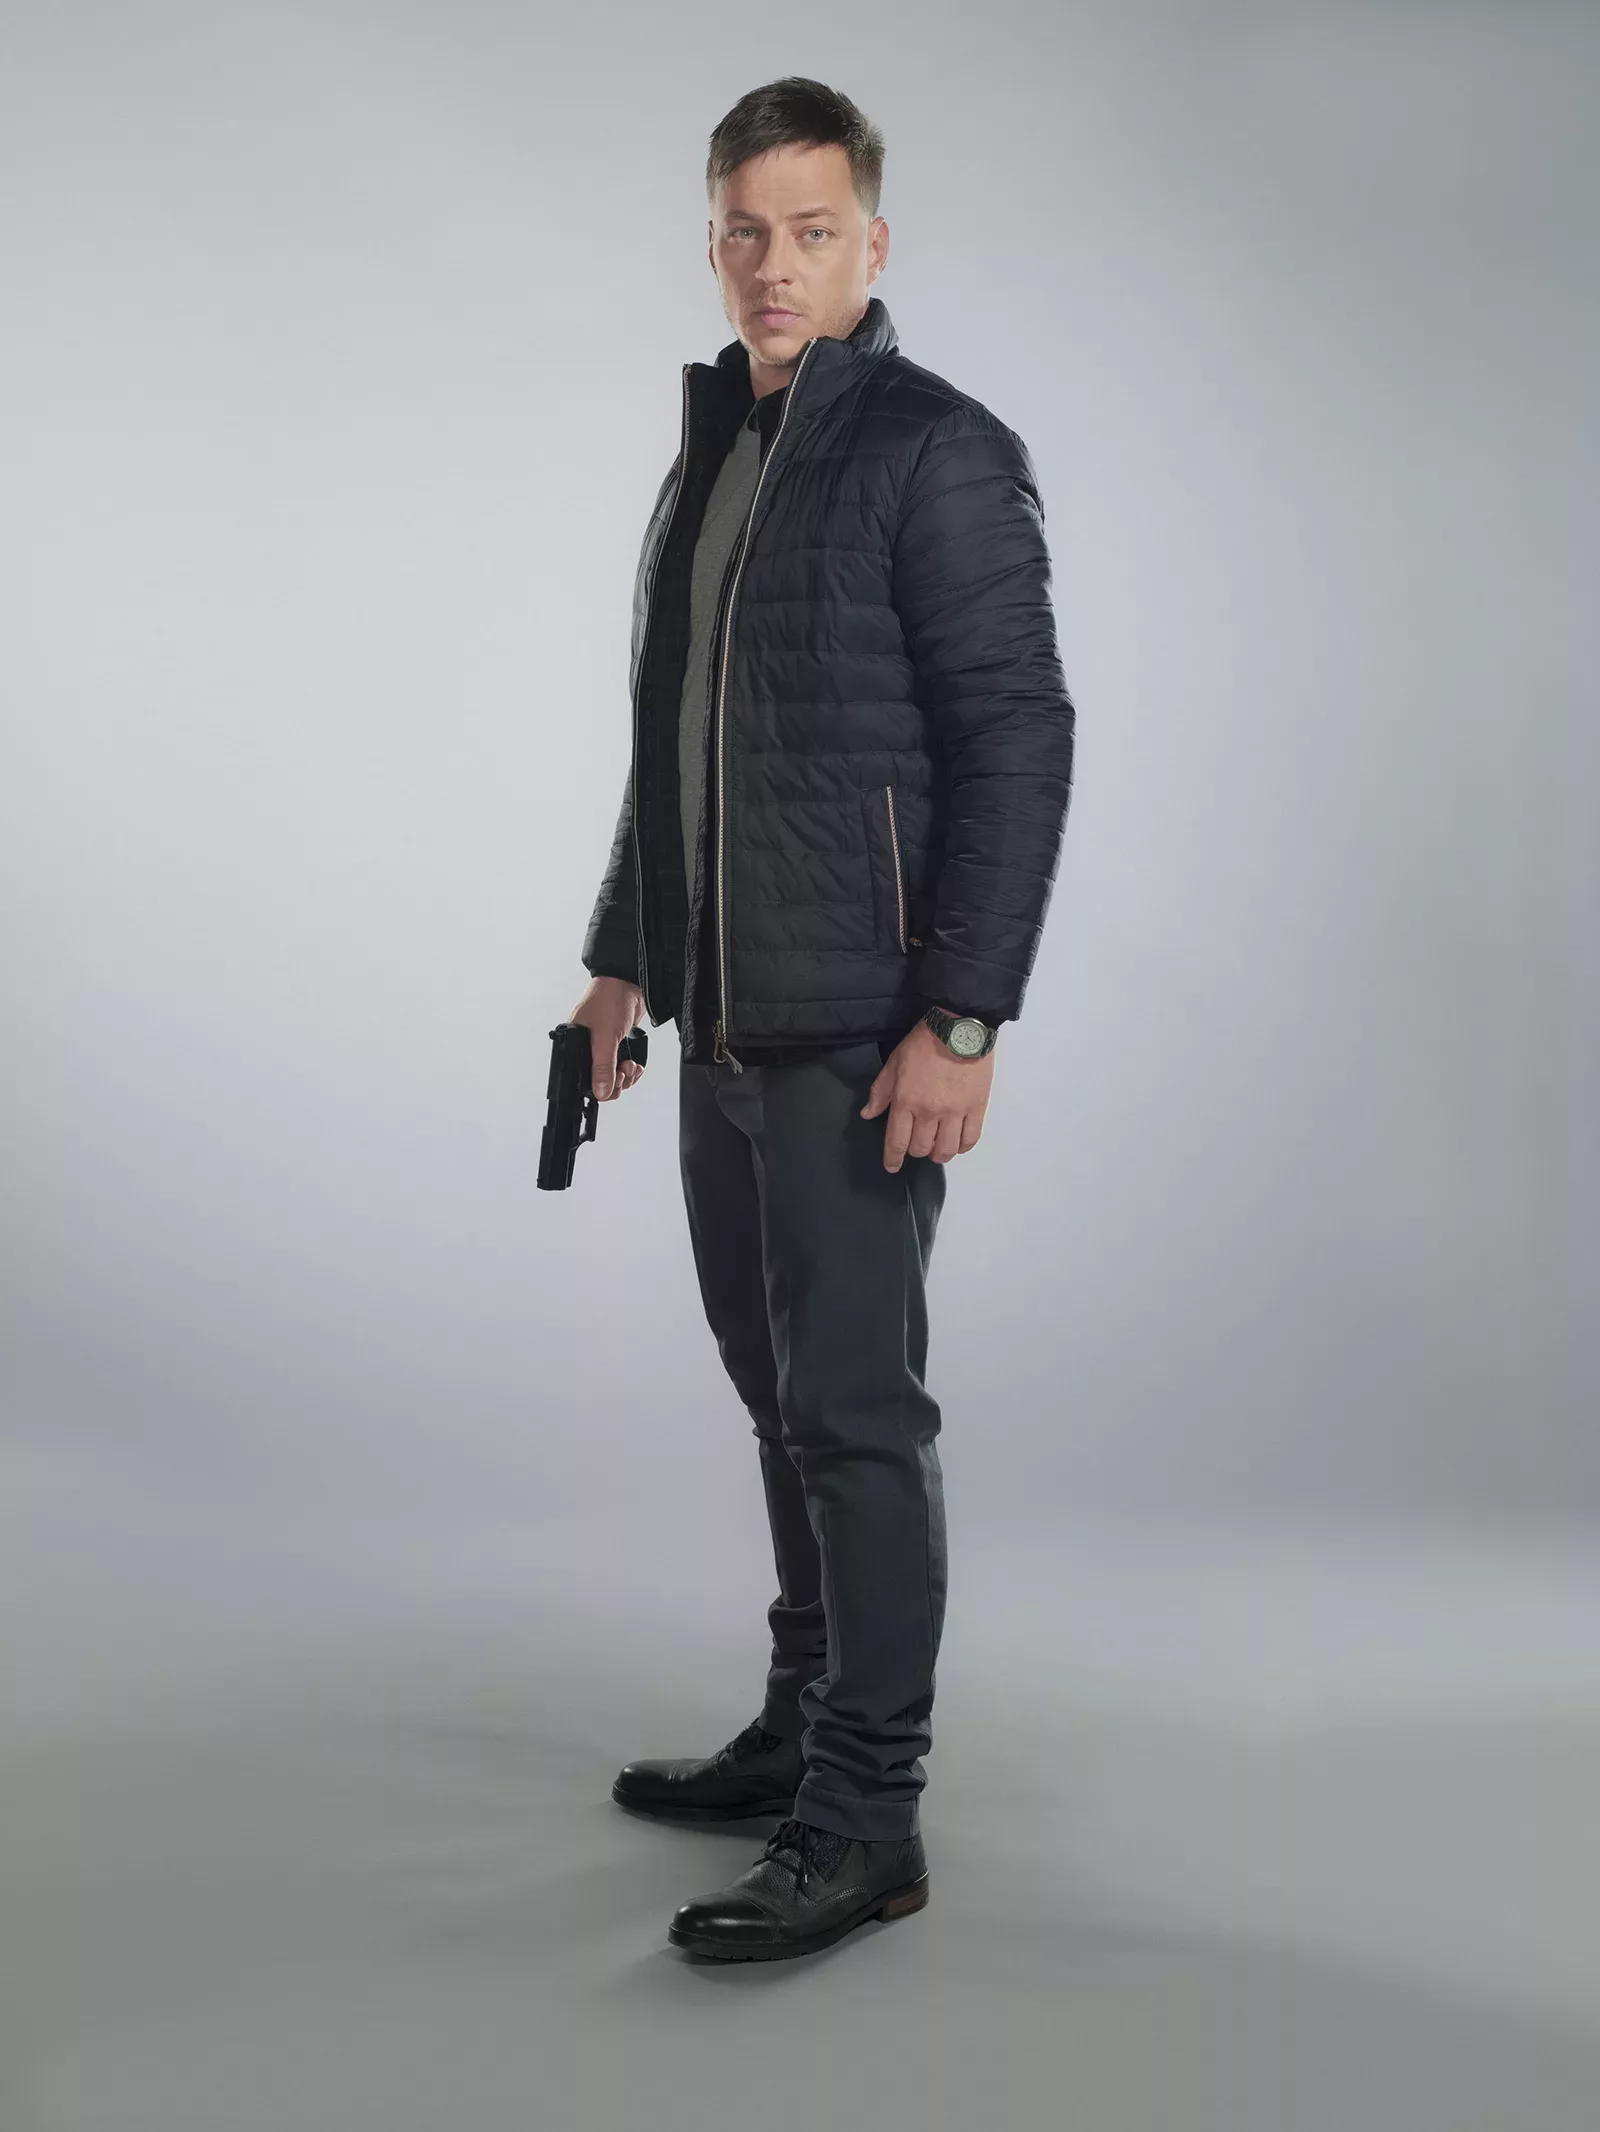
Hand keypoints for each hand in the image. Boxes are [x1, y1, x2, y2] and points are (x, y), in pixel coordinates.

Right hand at [570, 975, 646, 1099]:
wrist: (628, 983)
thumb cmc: (609, 1000)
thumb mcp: (605, 1037)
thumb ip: (603, 1066)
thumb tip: (601, 1091)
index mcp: (572, 1046)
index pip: (580, 1080)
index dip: (598, 1087)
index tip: (614, 1083)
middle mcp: (584, 1049)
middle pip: (598, 1081)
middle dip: (615, 1082)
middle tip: (624, 1072)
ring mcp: (600, 1047)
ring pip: (611, 1075)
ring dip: (625, 1076)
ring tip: (631, 1066)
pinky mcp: (614, 1044)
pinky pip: (620, 1067)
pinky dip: (630, 1069)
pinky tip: (635, 1064)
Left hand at [860, 1013, 993, 1171]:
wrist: (959, 1028)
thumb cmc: (924, 1043)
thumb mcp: (894, 1064)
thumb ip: (880, 1092)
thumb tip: (867, 1114)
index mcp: (906, 1101)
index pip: (897, 1141)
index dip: (893, 1159)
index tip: (892, 1166)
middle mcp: (929, 1112)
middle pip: (921, 1148)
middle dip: (915, 1151)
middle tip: (916, 1144)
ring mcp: (955, 1112)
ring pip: (946, 1150)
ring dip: (938, 1154)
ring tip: (937, 1149)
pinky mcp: (976, 1108)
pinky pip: (970, 1139)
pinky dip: (962, 1147)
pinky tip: (957, 1143)